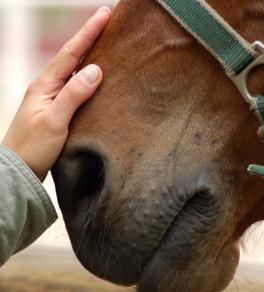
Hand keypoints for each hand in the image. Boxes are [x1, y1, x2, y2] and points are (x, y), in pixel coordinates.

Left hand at [2, 7, 110, 181]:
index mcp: (45, 85)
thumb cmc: (33, 146)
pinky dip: (88, 79)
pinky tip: (97, 78)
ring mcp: (53, 98)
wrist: (20, 169)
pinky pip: (76, 88)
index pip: (70, 53)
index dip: (88, 33)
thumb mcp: (54, 120)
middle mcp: (48, 87)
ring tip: (107, 45)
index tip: (104, 14)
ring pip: (75, 72)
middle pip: (72, 58)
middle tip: (107, 23)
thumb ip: (74, 94)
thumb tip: (95, 69)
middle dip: (90, 38)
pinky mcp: (59, 110)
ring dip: (90, 56)